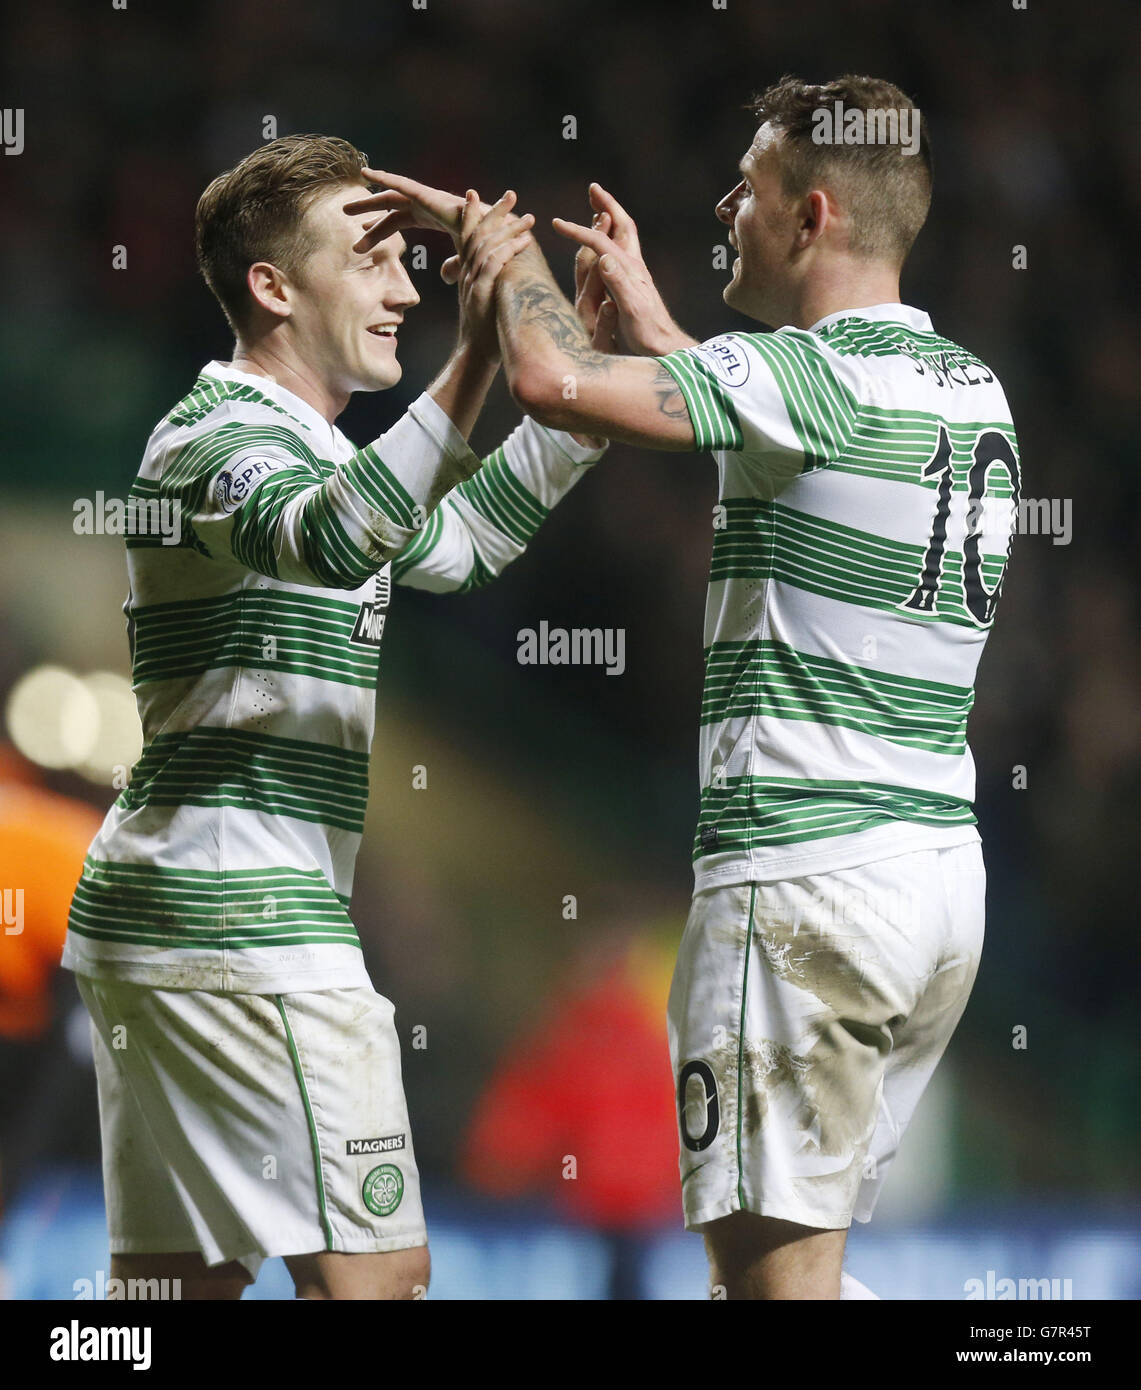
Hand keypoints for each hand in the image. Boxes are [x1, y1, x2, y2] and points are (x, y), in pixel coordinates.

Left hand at [344, 170, 488, 263]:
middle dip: (367, 211)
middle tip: (345, 214)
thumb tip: (444, 276)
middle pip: (389, 207)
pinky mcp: (426, 194)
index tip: (361, 237)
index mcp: (428, 217)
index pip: (398, 222)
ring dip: (367, 201)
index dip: (378, 229)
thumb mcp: (462, 260)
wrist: (493, 236)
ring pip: (389, 197)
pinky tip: (366, 174)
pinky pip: (400, 184)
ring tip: (345, 207)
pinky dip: (383, 177)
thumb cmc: (482, 246)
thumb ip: (452, 267)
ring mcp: (424, 198)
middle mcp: (424, 205)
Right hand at [455, 189, 534, 362]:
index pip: (467, 235)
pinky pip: (494, 265)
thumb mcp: (480, 299)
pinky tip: (524, 241)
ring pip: (487, 246)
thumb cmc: (485, 331)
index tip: (475, 193)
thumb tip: (493, 269)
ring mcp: (472, 283)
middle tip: (512, 194)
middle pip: (477, 233)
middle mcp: (467, 273)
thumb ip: (483, 280)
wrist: (475, 355)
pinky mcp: (480, 294)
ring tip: (529, 218)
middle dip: (494, 211)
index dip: (472, 213)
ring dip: (509, 229)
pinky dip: (509, 250)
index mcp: (467, 272)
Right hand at [553, 183, 690, 355]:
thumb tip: (604, 258)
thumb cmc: (648, 332)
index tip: (556, 223)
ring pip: (622, 236)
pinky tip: (606, 242)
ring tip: (598, 207)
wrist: (665, 345)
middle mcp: (633, 265)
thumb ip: (618, 283)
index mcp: (628, 269)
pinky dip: (612, 237)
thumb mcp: (632, 310)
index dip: (578, 231)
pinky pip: (622, 250)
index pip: (600, 242)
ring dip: (609, 218)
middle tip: (593, 189)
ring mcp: (635, 272)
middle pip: (620, 226)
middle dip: (605, 204)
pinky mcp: (634, 281)